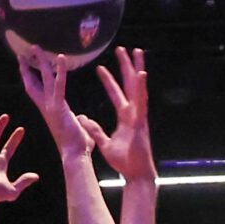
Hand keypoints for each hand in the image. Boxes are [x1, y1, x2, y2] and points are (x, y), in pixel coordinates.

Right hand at [18, 50, 80, 142]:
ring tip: (36, 47)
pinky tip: (61, 57)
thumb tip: (81, 118)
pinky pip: (59, 86)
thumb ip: (79, 121)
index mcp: (50, 111)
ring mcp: (51, 107)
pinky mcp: (59, 108)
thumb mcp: (77, 129)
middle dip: (28, 67)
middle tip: (23, 52)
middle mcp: (46, 107)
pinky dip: (60, 71)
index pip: (36, 91)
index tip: (24, 65)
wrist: (75, 157)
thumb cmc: (79, 147)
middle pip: (33, 83)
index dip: (29, 77)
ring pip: (43, 80)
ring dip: (40, 62)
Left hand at [74, 46, 151, 181]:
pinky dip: (141, 87)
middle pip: (129, 84)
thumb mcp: (105, 143)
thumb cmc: (124, 161)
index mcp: (125, 116)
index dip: (108, 80)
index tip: (100, 67)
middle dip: (126, 66)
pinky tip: (141, 74)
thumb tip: (83, 119)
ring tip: (136, 52)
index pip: (116, 94)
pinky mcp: (141, 121)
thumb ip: (95, 130)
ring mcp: (139, 115)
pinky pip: (141, 101)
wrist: (136, 174)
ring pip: (138, 88)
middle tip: (123, 49)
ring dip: (137, 69)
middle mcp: (134, 112)